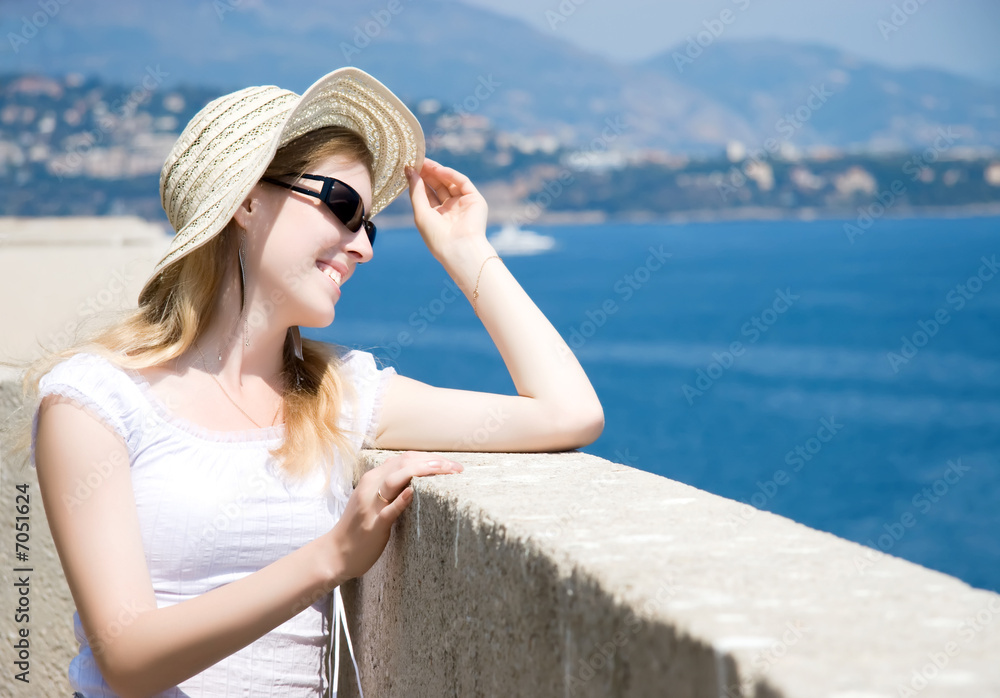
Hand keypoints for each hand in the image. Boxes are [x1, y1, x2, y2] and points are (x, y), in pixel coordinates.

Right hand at [330, 451, 463, 580]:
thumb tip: (417, 478)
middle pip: (404, 463)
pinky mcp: (373, 524)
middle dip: (433, 461)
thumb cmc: (360, 526)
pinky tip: (413, 492)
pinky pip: (388, 509)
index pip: (405, 458)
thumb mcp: (374, 499)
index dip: (430, 457)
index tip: (451, 464)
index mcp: (373, 478)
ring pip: (395, 479)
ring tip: (444, 469)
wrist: (336, 553)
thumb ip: (392, 486)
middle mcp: (371, 486)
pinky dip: (401, 499)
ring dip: (422, 471)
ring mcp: (371, 505)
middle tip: (457, 468)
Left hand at [406, 158, 488, 258]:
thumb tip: (409, 170)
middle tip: (416, 160)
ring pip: (449, 182)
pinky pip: (463, 182)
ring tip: (425, 162)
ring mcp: (463, 204)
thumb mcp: (421, 212)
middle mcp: (450, 209)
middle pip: (438, 185)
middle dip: (427, 173)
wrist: (459, 248)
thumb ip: (415, 191)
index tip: (408, 167)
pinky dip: (451, 175)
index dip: (418, 180)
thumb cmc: (437, 236)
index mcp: (437, 216)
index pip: (427, 193)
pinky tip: (439, 170)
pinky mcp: (475, 200)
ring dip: (438, 171)